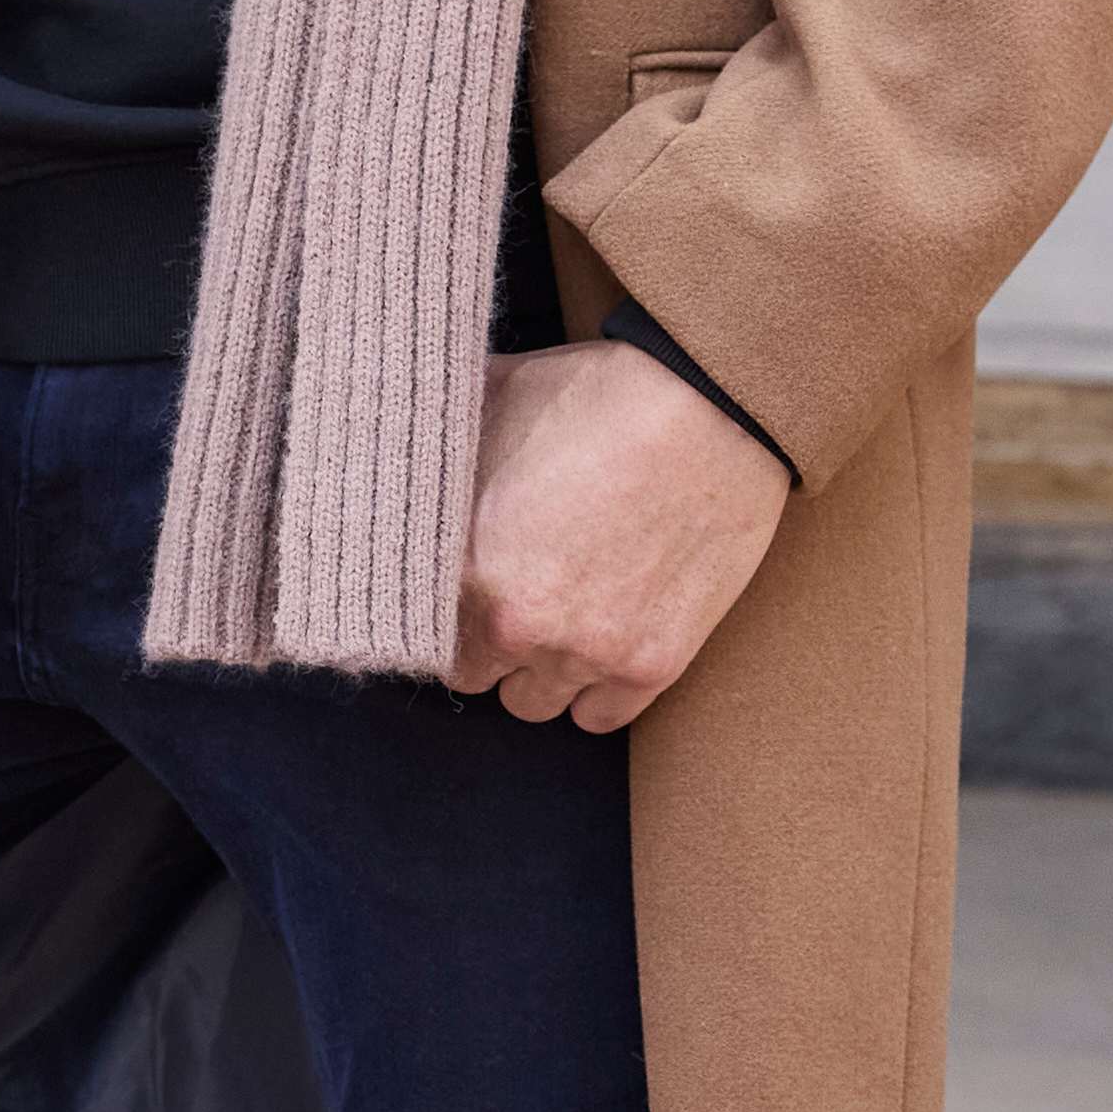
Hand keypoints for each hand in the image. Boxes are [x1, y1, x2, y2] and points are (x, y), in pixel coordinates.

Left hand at [453, 337, 791, 732]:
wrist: (712, 407)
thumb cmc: (598, 393)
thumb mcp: (492, 399)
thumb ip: (439, 445)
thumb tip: (400, 442)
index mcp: (464, 563)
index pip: (414, 628)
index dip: (434, 605)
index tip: (459, 588)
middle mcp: (516, 623)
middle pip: (472, 674)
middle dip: (485, 641)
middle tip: (514, 598)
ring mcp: (586, 651)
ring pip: (531, 705)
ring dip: (537, 672)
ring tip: (560, 622)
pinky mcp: (651, 664)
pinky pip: (599, 718)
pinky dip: (595, 693)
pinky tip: (601, 647)